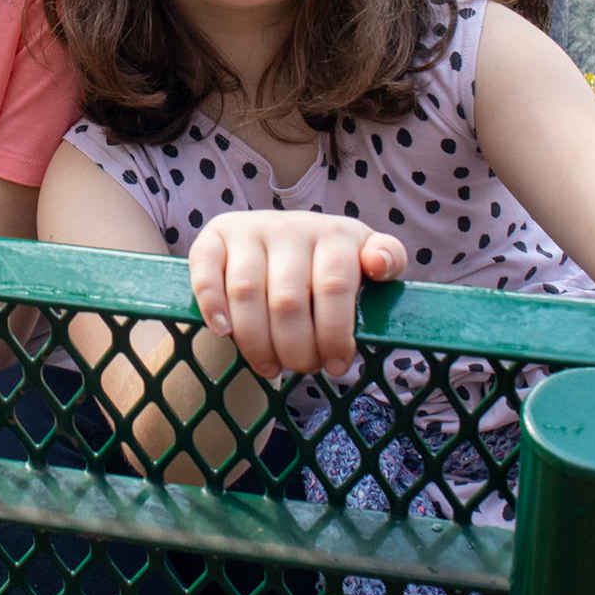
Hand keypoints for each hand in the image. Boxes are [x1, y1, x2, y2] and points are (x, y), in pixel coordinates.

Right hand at [188, 211, 406, 379]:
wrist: (278, 246)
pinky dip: (212, 308)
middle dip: (295, 349)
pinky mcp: (212, 239)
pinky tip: (224, 333)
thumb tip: (377, 263)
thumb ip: (387, 260)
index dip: (334, 334)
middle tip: (302, 369)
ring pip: (246, 294)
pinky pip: (206, 275)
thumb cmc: (328, 266)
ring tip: (270, 368)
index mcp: (334, 234)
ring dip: (256, 343)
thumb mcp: (365, 261)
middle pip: (287, 300)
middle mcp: (290, 225)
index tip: (336, 366)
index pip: (334, 286)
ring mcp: (248, 229)